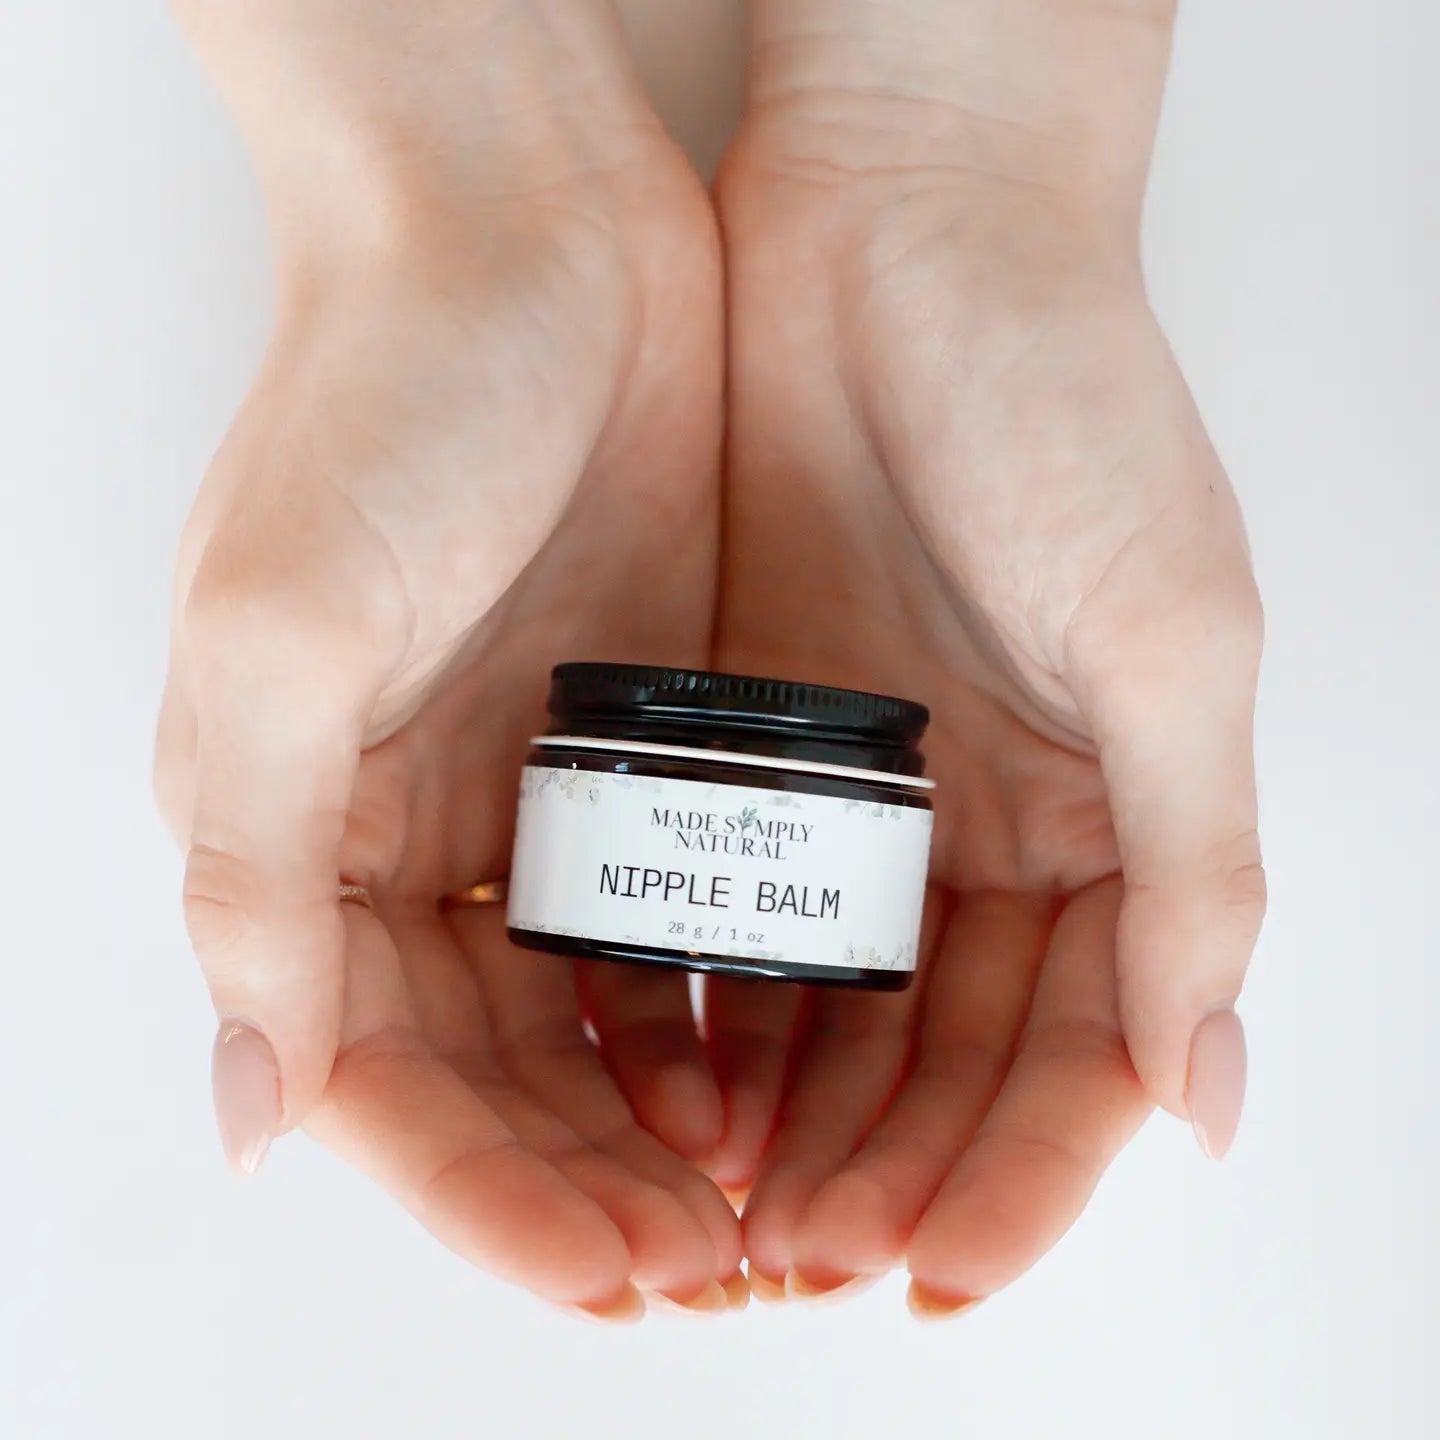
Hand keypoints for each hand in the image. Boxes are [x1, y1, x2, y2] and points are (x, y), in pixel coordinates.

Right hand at [156, 0, 738, 1316]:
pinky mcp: (639, 734)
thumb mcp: (276, 629)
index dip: (486, 1194)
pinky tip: (782, 1064)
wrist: (522, 228)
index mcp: (309, 832)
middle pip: (501, 1073)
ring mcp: (534, 788)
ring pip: (597, 1014)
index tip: (606, 1277)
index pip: (387, 1079)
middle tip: (711, 1270)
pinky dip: (722, 1000)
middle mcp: (414, 831)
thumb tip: (252, 1111)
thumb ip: (259, 877)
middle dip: (594, 1184)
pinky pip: (679, 911)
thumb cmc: (383, 397)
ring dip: (666, 1118)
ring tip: (765, 1200)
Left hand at [708, 0, 1264, 1309]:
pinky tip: (667, 1074)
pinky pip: (727, 906)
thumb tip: (1205, 1092)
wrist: (897, 230)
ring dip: (793, 1113)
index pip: (1078, 1048)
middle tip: (809, 1261)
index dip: (1021, 1173)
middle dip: (890, 1169)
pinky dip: (705, 999)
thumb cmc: (1058, 398)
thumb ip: (1193, 865)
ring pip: (833, 1006)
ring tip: (729, 1206)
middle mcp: (985, 823)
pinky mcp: (748, 738)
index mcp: (1108, 815)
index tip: (940, 1270)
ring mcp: (862, 790)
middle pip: (946, 1054)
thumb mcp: (1170, 628)